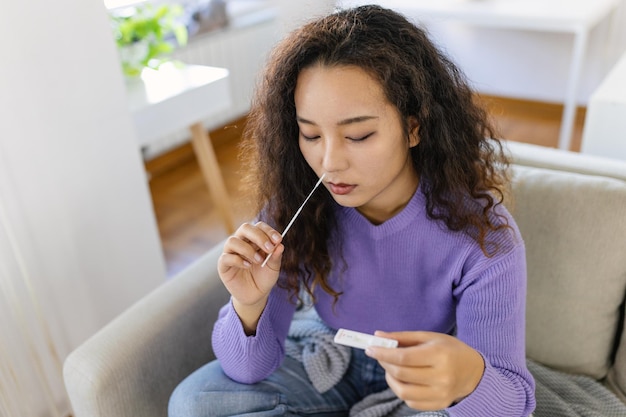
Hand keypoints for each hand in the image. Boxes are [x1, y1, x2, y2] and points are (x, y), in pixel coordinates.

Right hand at [218, 221, 283, 332]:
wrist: (256, 295)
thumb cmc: (264, 278)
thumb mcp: (273, 268)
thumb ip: (276, 256)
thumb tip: (280, 245)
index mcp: (254, 239)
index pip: (259, 226)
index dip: (268, 231)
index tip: (278, 240)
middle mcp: (241, 242)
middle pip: (245, 228)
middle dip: (258, 236)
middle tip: (269, 248)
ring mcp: (230, 252)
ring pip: (233, 241)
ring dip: (248, 249)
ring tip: (259, 261)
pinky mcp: (223, 265)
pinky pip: (226, 257)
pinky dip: (238, 260)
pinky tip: (248, 266)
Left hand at [365, 331, 484, 410]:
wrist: (473, 371)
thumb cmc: (449, 349)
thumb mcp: (429, 337)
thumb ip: (402, 337)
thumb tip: (378, 336)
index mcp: (439, 355)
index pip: (404, 357)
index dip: (383, 353)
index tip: (371, 349)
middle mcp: (441, 376)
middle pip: (401, 374)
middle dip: (385, 363)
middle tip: (380, 355)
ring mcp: (441, 394)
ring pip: (403, 392)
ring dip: (390, 379)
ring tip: (391, 368)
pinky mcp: (439, 404)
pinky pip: (411, 402)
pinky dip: (401, 391)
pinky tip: (403, 380)